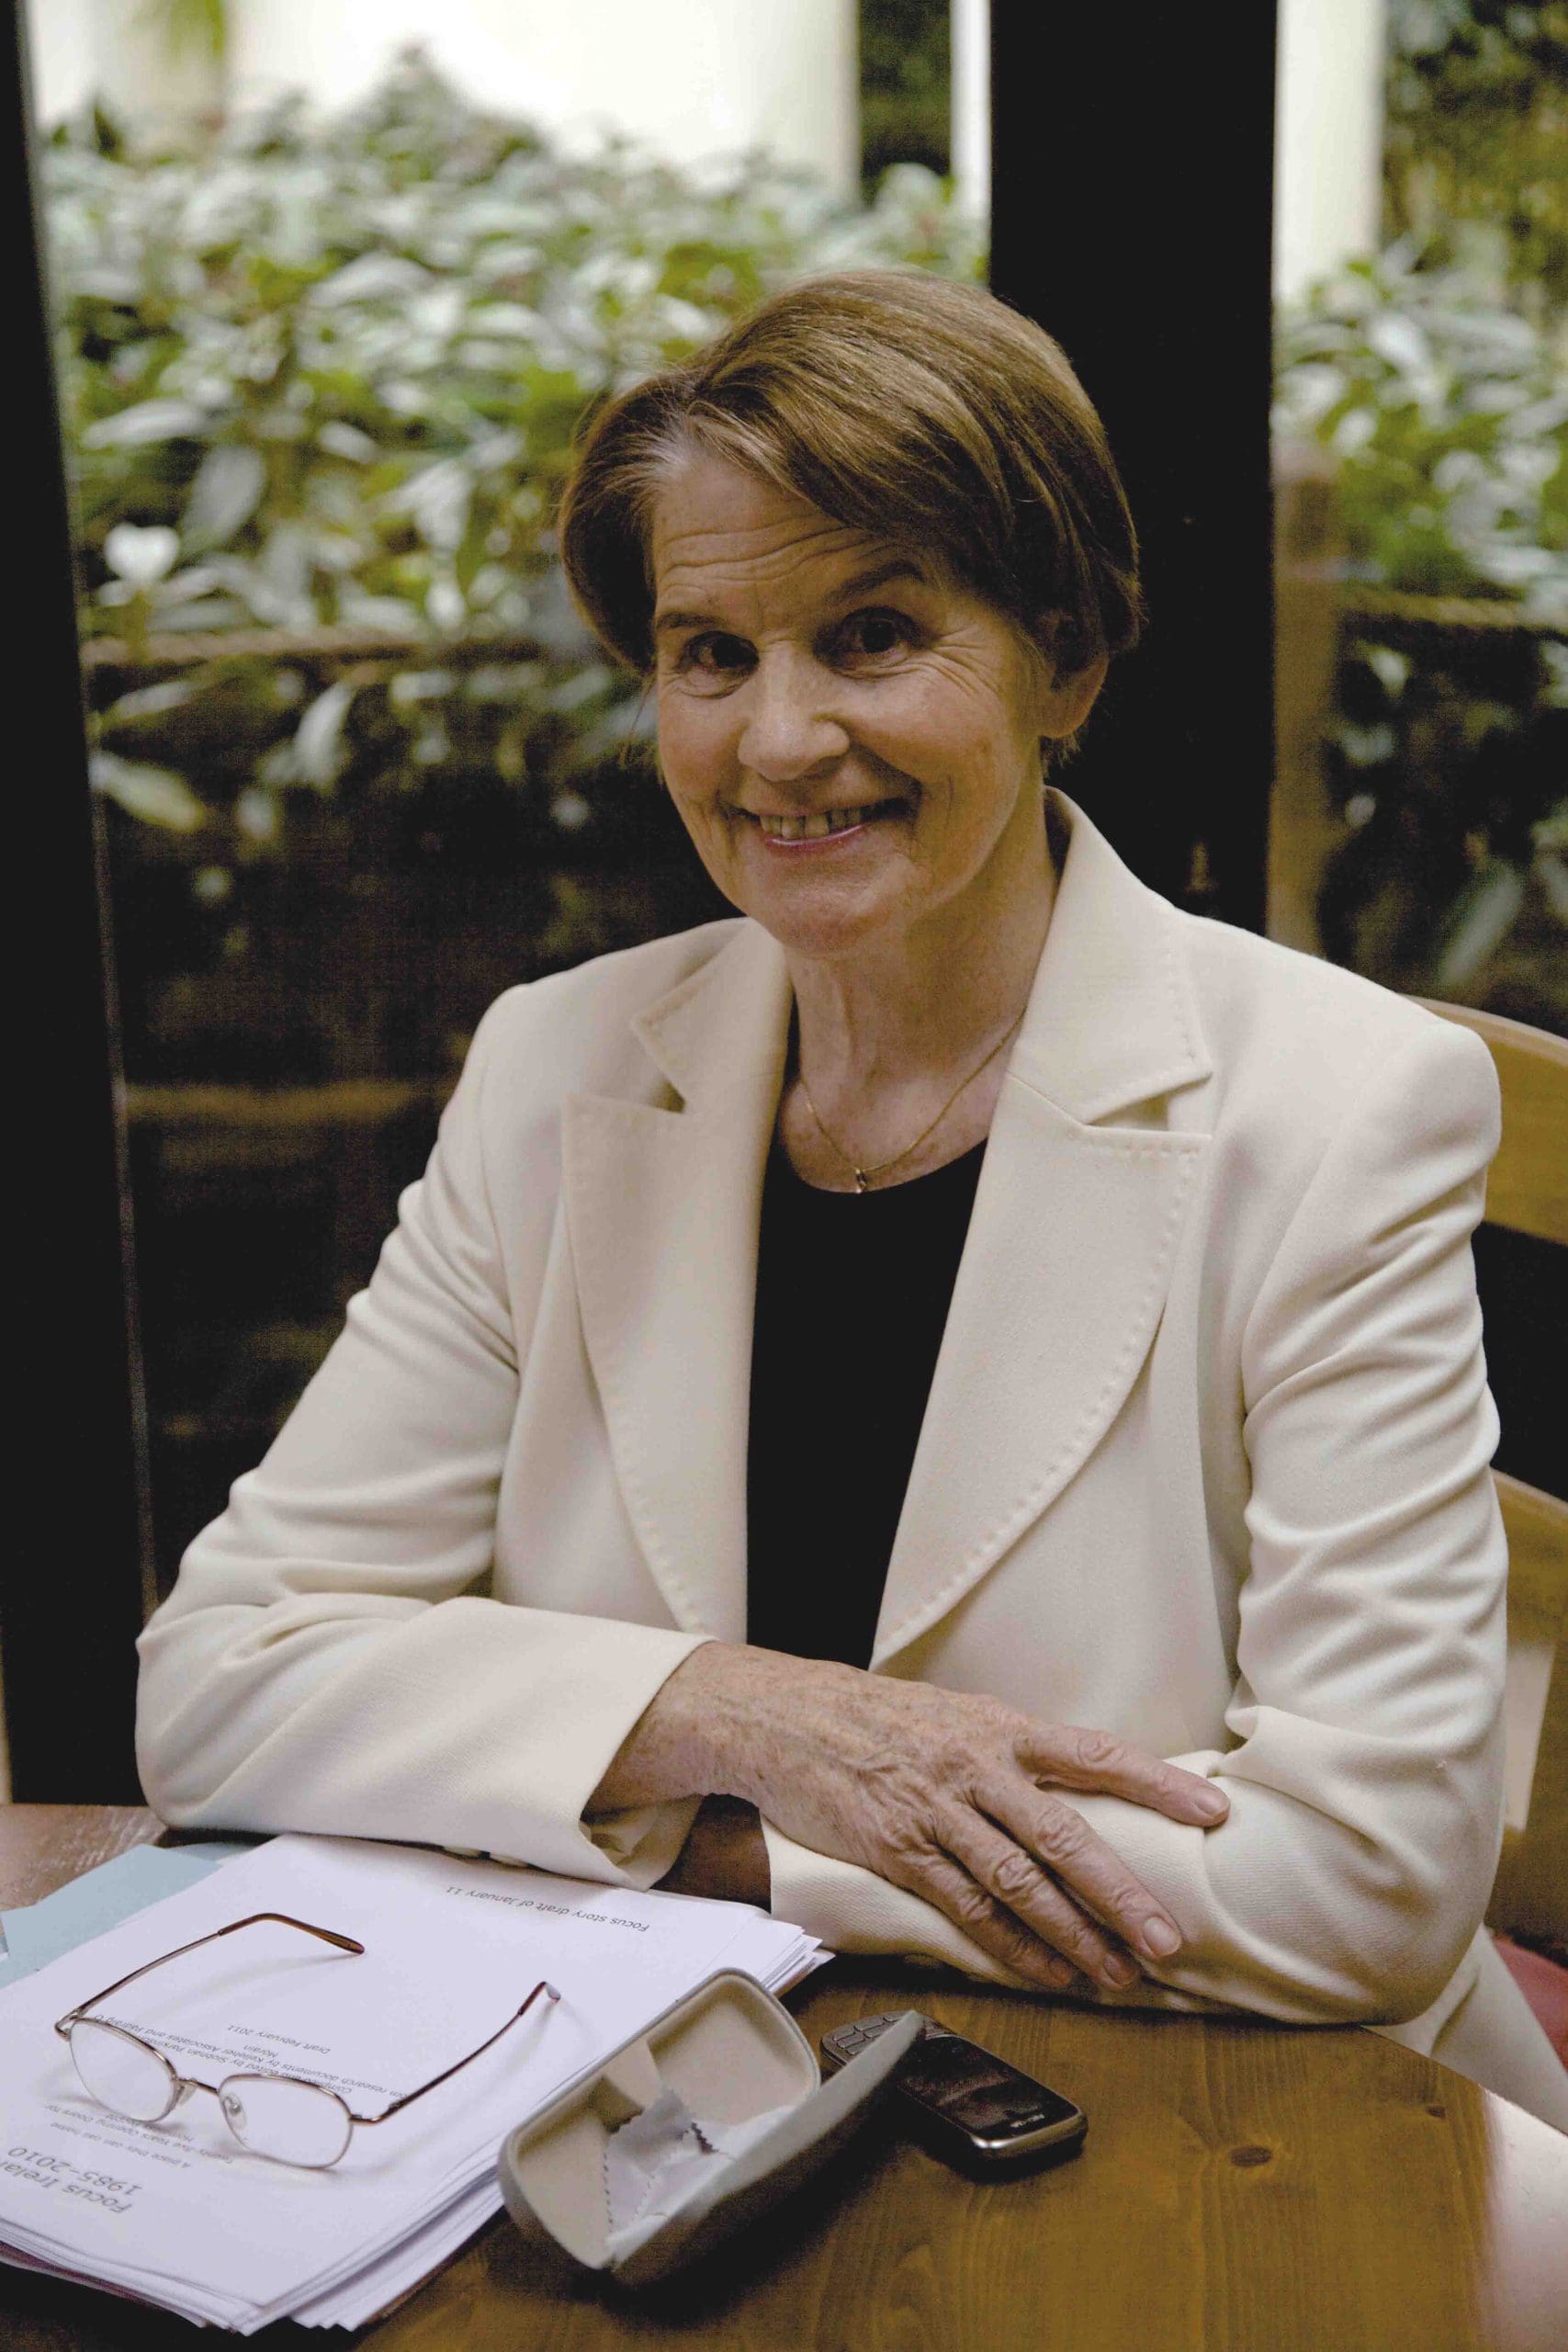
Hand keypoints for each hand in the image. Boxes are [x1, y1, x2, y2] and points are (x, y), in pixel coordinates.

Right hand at [596, 1644, 1227, 1994]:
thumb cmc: (877, 1719)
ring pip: (1020, 1882)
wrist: (784, 1716)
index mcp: (999, 1725)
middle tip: (1170, 1940)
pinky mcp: (897, 1850)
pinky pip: (965, 1908)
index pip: (1095, 1753)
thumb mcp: (953, 1714)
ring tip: (1117, 1974)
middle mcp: (975, 1766)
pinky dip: (1011, 1947)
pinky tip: (1045, 1972)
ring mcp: (936, 1810)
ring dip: (1074, 1935)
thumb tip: (1081, 1788)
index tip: (1214, 1811)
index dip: (1158, 1782)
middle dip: (1122, 1893)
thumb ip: (1012, 1752)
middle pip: (1066, 1835)